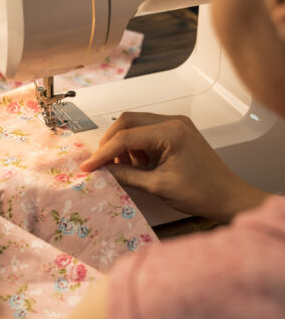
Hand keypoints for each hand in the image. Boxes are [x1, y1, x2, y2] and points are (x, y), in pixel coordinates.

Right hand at [80, 112, 268, 221]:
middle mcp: (173, 121)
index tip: (88, 167)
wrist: (228, 197)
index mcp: (170, 132)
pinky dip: (136, 146)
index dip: (103, 153)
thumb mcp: (158, 186)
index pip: (125, 137)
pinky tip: (139, 164)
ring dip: (123, 145)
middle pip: (127, 122)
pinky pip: (147, 132)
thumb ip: (127, 176)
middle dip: (110, 144)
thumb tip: (102, 173)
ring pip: (135, 125)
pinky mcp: (177, 132)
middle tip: (102, 166)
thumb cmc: (201, 193)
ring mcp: (176, 124)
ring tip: (125, 168)